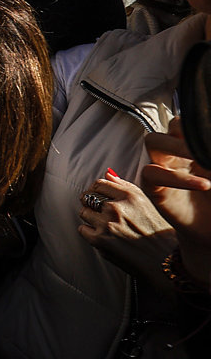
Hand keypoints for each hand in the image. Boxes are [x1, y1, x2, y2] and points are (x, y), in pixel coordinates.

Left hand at [77, 171, 177, 279]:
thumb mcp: (147, 204)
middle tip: (101, 212)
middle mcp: (117, 207)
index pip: (100, 183)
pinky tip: (104, 236)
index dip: (97, 189)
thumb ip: (125, 187)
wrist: (165, 261)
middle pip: (88, 197)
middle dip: (92, 203)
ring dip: (91, 218)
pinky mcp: (99, 240)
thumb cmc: (159, 233)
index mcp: (130, 196)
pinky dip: (89, 232)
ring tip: (107, 226)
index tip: (97, 195)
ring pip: (84, 212)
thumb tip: (107, 174)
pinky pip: (82, 229)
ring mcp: (106, 224)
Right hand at [143, 123, 210, 281]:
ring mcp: (162, 169)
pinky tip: (203, 185)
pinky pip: (153, 174)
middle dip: (185, 130)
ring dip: (176, 146)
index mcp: (194, 148)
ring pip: (154, 142)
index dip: (198, 124)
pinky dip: (177, 178)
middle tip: (204, 143)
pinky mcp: (153, 189)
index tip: (210, 130)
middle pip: (172, 125)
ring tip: (199, 157)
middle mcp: (176, 155)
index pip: (188, 124)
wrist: (210, 234)